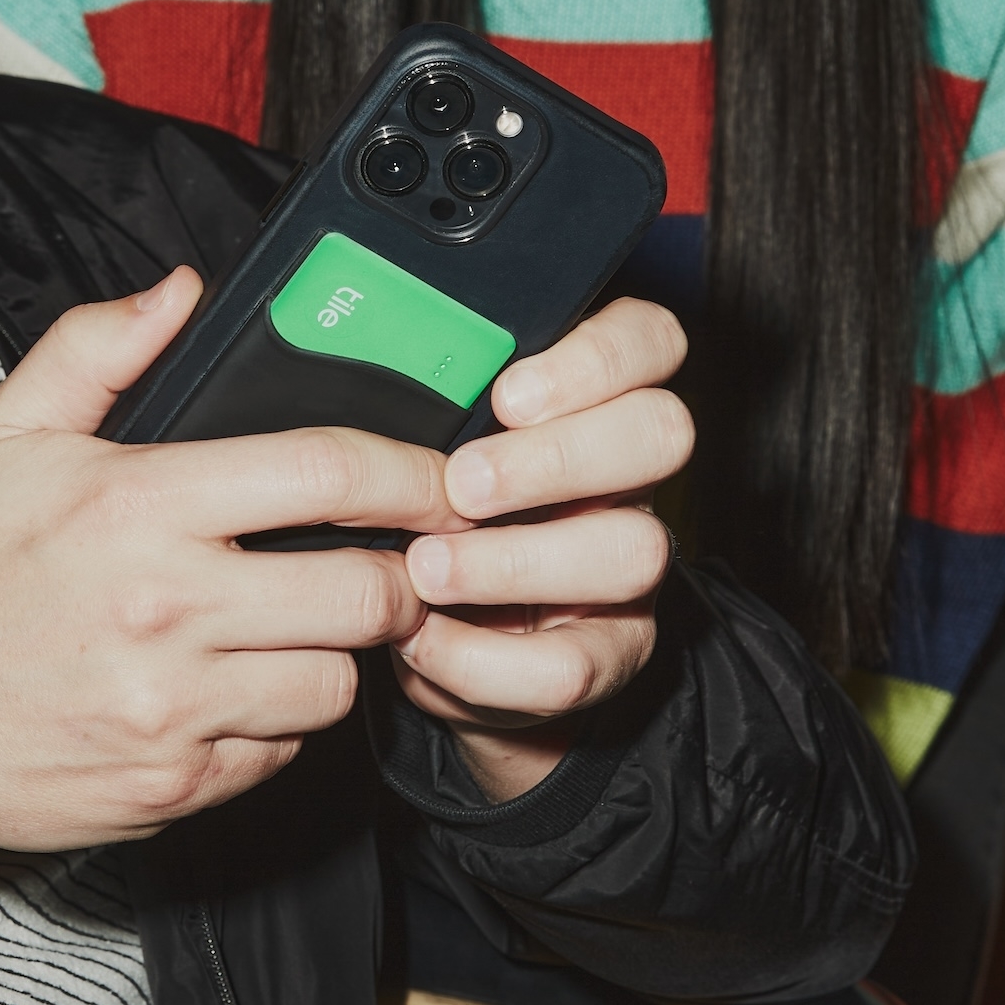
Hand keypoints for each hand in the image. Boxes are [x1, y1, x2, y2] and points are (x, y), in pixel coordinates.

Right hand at [0, 269, 450, 855]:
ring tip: (293, 629)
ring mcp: (175, 706)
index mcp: (139, 505)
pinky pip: (284, 751)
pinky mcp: (175, 783)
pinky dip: (278, 722)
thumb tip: (182, 291)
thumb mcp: (8, 434)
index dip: (410, 474)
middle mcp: (167, 608)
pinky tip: (233, 689)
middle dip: (397, 579)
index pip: (325, 473)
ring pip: (338, 682)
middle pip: (366, 593)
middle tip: (384, 568)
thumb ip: (98, 348)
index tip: (440, 479)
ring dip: (336, 656)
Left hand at [395, 298, 692, 803]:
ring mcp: (623, 564)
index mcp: (586, 399)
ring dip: (519, 559)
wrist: (432, 640)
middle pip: (661, 433)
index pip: (649, 340)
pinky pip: (574, 664)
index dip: (597, 358)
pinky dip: (487, 658)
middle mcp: (623, 476)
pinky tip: (425, 640)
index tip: (508, 393)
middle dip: (556, 457)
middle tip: (461, 483)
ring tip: (426, 568)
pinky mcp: (605, 653)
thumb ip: (414, 394)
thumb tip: (344, 346)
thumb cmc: (413, 510)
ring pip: (633, 550)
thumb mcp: (413, 440)